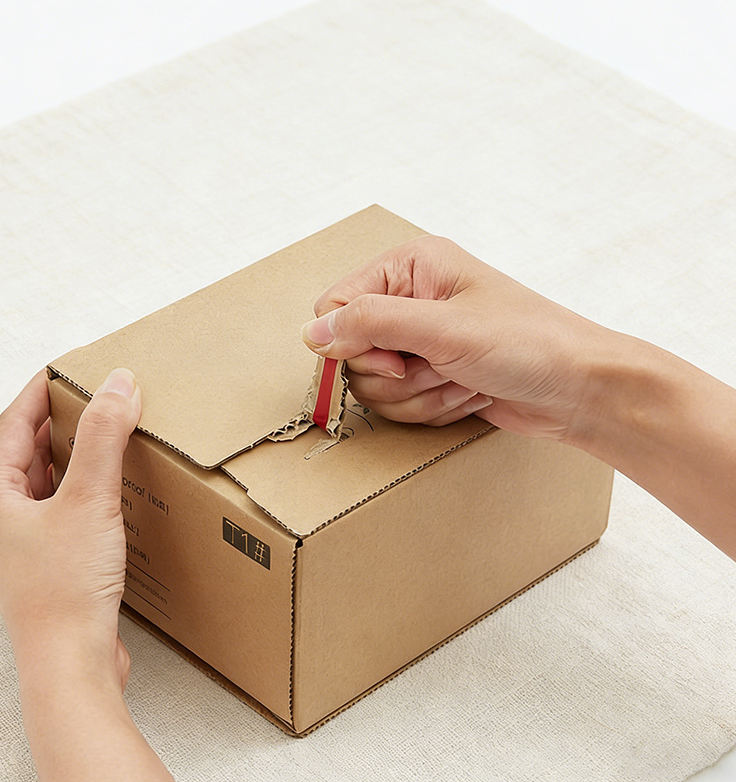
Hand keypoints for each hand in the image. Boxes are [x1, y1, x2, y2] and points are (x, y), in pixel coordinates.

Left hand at [0, 368, 140, 686]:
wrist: (72, 662)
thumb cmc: (67, 588)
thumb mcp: (89, 500)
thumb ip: (104, 437)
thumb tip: (118, 384)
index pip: (13, 423)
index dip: (41, 390)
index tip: (70, 366)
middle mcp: (0, 518)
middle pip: (26, 451)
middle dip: (59, 420)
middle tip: (95, 396)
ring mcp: (22, 543)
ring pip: (44, 481)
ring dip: (72, 454)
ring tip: (106, 433)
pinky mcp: (48, 562)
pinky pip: (62, 508)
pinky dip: (83, 486)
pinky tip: (110, 488)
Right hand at [301, 235, 608, 439]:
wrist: (578, 389)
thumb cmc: (526, 343)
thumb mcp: (443, 328)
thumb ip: (371, 323)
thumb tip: (311, 332)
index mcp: (409, 266)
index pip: (335, 307)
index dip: (356, 343)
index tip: (399, 359)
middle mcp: (409, 299)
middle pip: (352, 353)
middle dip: (397, 376)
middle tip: (439, 369)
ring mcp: (420, 340)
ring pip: (375, 385)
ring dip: (419, 394)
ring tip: (461, 381)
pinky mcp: (431, 373)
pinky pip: (401, 403)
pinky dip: (433, 407)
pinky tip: (469, 393)